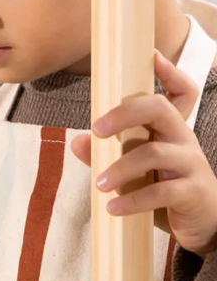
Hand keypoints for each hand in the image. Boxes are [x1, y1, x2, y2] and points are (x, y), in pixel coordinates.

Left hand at [70, 49, 216, 256]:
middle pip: (160, 109)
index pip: (180, 92)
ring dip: (121, 168)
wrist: (204, 225)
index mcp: (171, 130)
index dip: (170, 72)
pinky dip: (132, 201)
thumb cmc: (166, 191)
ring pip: (154, 154)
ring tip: (98, 184)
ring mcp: (190, 164)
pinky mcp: (191, 192)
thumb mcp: (135, 173)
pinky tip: (112, 208)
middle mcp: (183, 140)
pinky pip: (161, 192)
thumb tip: (77, 141)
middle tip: (97, 128)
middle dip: (125, 113)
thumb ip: (106, 156)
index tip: (152, 55)